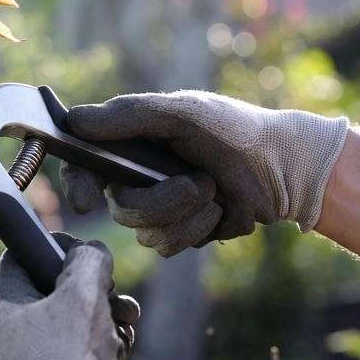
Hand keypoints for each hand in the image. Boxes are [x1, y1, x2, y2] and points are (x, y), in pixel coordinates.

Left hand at [0, 236, 137, 359]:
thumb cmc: (69, 358)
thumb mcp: (82, 292)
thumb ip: (88, 260)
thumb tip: (91, 252)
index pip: (19, 257)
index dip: (52, 247)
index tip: (82, 253)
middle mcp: (7, 335)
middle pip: (51, 291)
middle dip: (92, 289)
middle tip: (114, 292)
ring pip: (70, 323)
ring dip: (105, 317)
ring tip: (126, 322)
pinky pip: (78, 353)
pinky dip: (103, 346)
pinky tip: (121, 349)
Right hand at [61, 91, 349, 255]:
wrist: (284, 166)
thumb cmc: (232, 129)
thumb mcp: (181, 112)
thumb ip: (128, 116)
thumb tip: (75, 120)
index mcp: (129, 145)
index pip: (83, 166)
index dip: (77, 184)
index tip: (86, 201)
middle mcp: (136, 178)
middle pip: (120, 208)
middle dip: (161, 202)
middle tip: (198, 184)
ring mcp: (157, 209)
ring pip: (145, 234)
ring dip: (185, 217)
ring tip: (215, 193)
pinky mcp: (180, 233)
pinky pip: (169, 247)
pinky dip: (198, 231)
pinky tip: (220, 211)